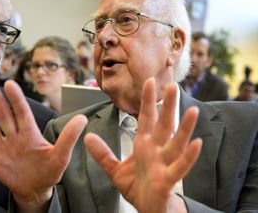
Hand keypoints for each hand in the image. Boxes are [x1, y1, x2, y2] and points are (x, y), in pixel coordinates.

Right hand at [0, 80, 86, 211]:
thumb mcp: (61, 155)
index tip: (9, 84)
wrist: (36, 189)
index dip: (16, 99)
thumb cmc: (49, 171)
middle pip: (4, 117)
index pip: (22, 112)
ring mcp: (3, 149)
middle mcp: (14, 137)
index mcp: (30, 133)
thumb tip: (83, 118)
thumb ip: (69, 137)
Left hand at [84, 78, 201, 212]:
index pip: (146, 118)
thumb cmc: (137, 188)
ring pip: (176, 143)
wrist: (146, 209)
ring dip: (183, 128)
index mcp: (144, 145)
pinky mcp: (168, 180)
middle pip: (163, 125)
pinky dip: (188, 156)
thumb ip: (102, 153)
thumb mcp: (114, 170)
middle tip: (172, 85)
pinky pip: (180, 167)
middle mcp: (156, 151)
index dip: (147, 101)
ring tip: (192, 111)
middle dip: (167, 106)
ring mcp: (164, 164)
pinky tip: (196, 143)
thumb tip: (88, 137)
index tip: (148, 82)